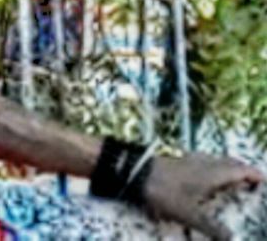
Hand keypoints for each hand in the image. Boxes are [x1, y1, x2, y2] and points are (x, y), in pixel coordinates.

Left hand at [143, 152, 263, 239]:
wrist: (137, 173)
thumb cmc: (166, 192)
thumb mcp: (190, 215)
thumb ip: (212, 228)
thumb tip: (232, 239)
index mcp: (212, 172)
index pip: (240, 169)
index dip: (253, 174)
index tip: (264, 180)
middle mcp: (205, 162)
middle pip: (230, 162)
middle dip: (243, 170)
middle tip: (253, 182)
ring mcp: (192, 158)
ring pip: (217, 160)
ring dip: (229, 168)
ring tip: (235, 181)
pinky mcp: (181, 160)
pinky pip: (206, 161)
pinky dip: (215, 167)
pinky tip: (208, 176)